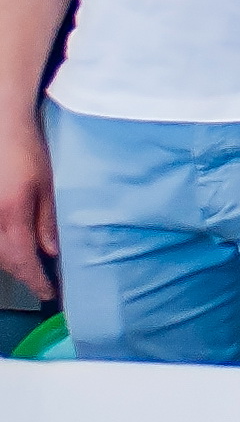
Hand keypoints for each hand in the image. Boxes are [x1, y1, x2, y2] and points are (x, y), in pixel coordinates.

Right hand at [0, 110, 52, 295]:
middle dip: (26, 273)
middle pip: (6, 260)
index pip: (22, 260)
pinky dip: (5, 248)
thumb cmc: (27, 152)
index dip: (36, 280)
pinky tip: (18, 246)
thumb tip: (52, 252)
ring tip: (37, 266)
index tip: (50, 293)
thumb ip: (48, 221)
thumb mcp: (48, 186)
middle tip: (48, 282)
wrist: (2, 128)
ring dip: (14, 261)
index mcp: (11, 215)